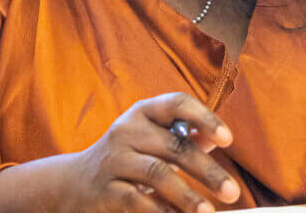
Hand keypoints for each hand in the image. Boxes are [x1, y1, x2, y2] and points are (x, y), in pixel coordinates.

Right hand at [60, 93, 240, 212]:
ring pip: (157, 174)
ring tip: (208, 211)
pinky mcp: (104, 189)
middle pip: (174, 146)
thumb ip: (185, 136)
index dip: (205, 118)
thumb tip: (217, 137)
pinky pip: (136, 200)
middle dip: (207, 171)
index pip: (177, 104)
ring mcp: (114, 159)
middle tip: (232, 191)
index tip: (228, 140)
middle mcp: (127, 130)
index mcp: (144, 111)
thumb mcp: (153, 139)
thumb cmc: (128, 156)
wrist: (73, 181)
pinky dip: (160, 211)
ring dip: (187, 196)